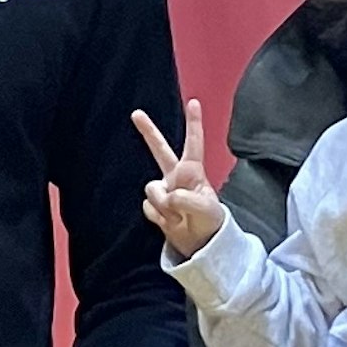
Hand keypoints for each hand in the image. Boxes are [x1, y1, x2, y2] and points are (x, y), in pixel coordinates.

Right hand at [130, 99, 226, 260]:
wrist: (201, 245)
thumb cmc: (211, 222)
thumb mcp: (205, 209)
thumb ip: (184, 199)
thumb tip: (164, 197)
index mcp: (193, 172)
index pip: (193, 144)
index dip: (193, 124)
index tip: (193, 102)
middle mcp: (176, 177)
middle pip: (160, 150)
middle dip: (148, 132)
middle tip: (136, 112)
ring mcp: (164, 191)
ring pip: (151, 189)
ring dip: (162, 204)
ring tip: (178, 216)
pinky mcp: (155, 207)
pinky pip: (148, 207)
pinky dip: (158, 217)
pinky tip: (170, 222)